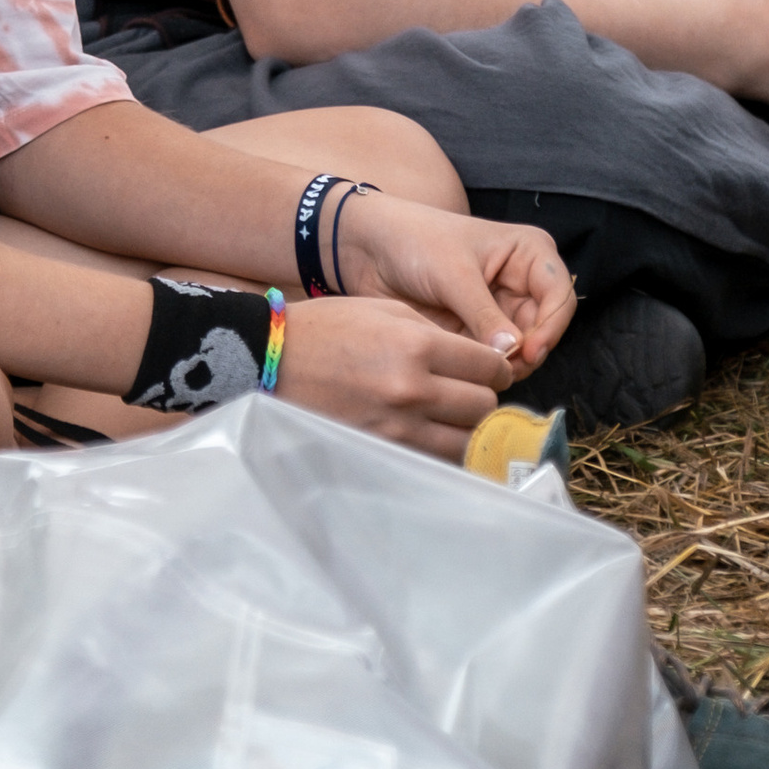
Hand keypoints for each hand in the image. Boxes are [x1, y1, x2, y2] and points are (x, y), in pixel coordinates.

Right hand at [278, 294, 520, 461]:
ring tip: (451, 416)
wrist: (271, 360)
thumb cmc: (327, 328)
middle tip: (470, 389)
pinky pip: (431, 459)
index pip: (490, 367)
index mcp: (417, 347)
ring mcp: (396, 427)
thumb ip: (436, 333)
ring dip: (465, 428)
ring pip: (465, 442)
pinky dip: (438, 448)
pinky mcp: (380, 450)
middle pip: (484, 407)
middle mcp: (412, 390)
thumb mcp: (385, 310)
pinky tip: (428, 433)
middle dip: (483, 396)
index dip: (498, 367)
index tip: (491, 368)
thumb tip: (478, 355)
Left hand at [330, 190, 575, 375]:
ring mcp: (498, 311)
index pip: (560, 296)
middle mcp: (520, 283)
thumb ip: (484, 314)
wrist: (367, 248)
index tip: (530, 351)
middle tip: (500, 369)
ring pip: (520, 352)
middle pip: (543, 330)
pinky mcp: (475, 333)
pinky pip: (492, 361)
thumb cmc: (413, 240)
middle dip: (526, 353)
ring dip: (505, 366)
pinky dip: (484, 370)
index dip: (551, 327)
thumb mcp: (453, 273)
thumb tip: (512, 352)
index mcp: (527, 254)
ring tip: (479, 370)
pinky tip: (465, 372)